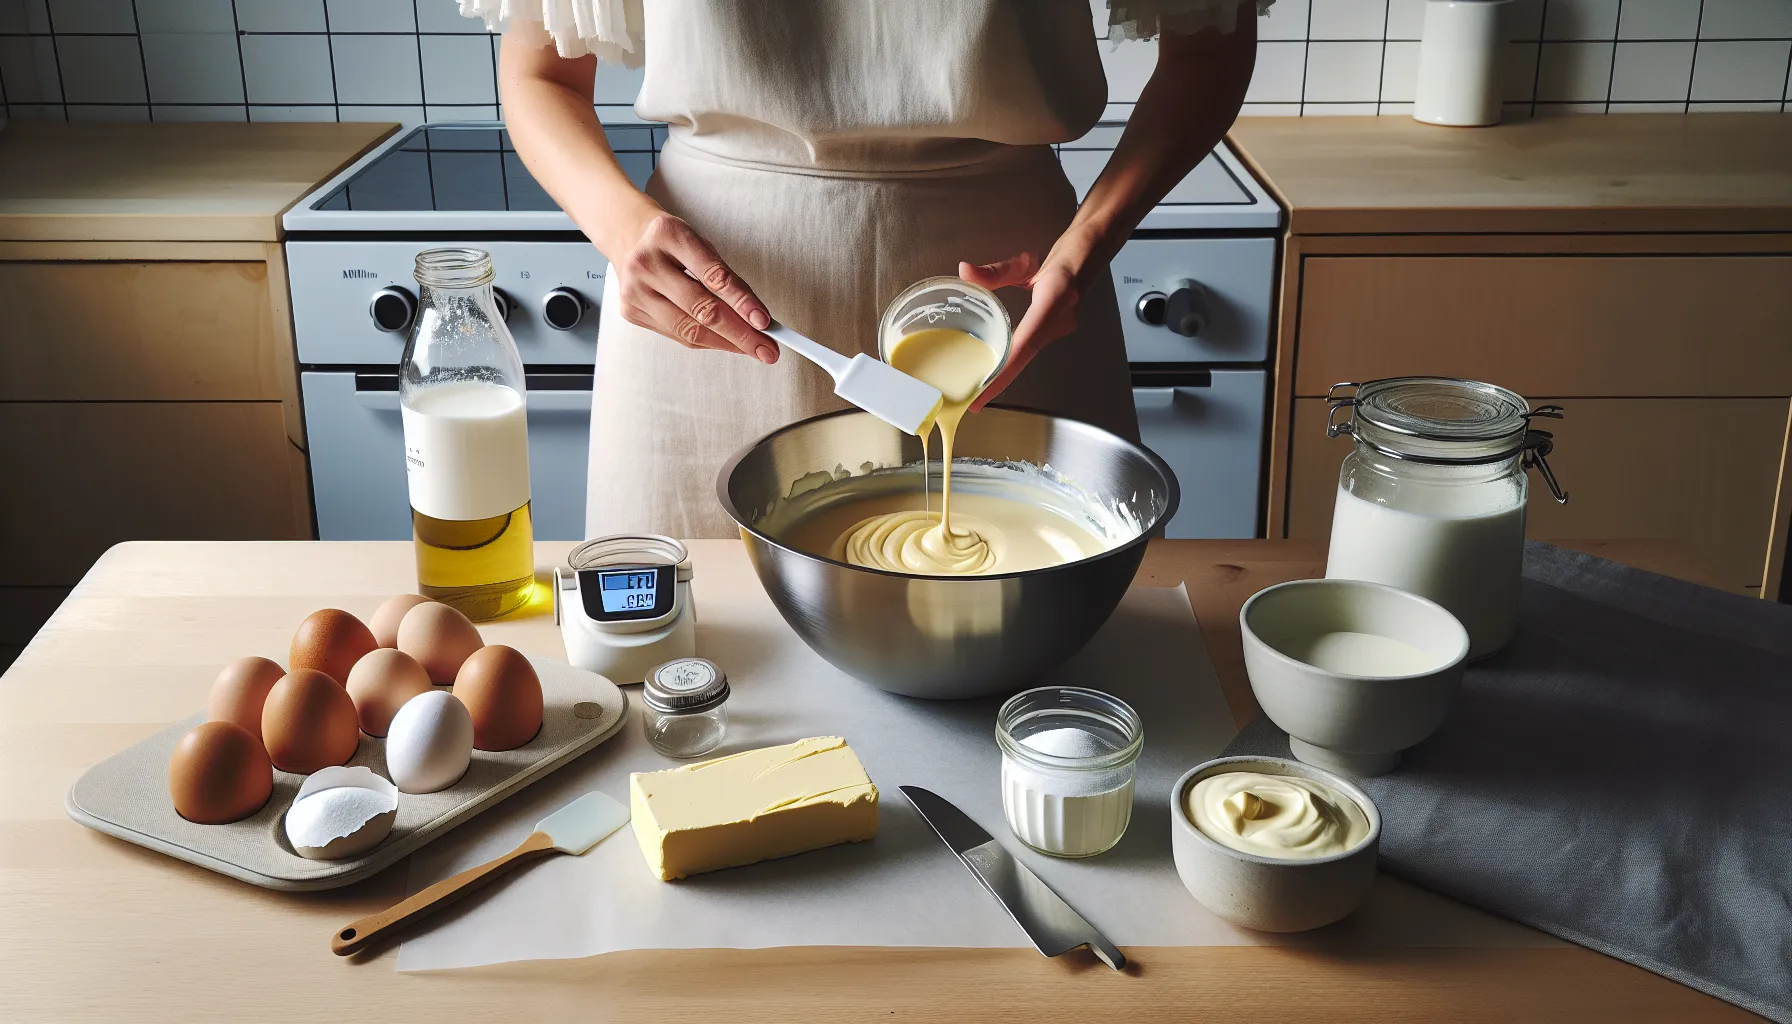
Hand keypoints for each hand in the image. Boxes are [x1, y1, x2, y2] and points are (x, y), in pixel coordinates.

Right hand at [616, 214, 777, 362]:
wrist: (628, 237)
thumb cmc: (673, 243)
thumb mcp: (700, 244)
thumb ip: (725, 277)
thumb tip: (756, 319)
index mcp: (669, 235)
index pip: (713, 275)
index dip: (742, 302)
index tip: (765, 322)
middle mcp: (646, 262)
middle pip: (701, 309)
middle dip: (740, 333)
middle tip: (767, 348)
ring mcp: (634, 289)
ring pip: (688, 329)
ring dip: (726, 343)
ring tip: (752, 349)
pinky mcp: (631, 311)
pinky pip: (677, 335)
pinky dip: (706, 341)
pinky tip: (724, 342)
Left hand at [958, 251, 1085, 410]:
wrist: (1087, 259)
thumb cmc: (1058, 262)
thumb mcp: (1023, 264)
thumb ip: (993, 271)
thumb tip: (964, 271)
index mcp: (1051, 303)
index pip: (1022, 346)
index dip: (1001, 374)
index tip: (982, 394)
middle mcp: (1058, 322)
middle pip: (1023, 358)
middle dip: (997, 382)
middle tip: (972, 402)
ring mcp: (1059, 329)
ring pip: (1027, 357)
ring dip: (1004, 374)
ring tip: (978, 391)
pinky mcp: (1056, 331)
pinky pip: (1030, 351)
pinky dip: (1012, 362)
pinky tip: (995, 369)